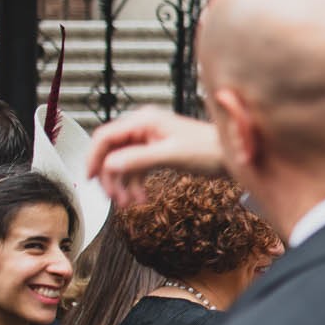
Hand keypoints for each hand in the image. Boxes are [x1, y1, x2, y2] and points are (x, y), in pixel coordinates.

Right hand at [85, 107, 224, 205]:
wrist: (235, 154)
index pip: (106, 136)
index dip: (94, 157)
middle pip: (112, 151)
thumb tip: (109, 165)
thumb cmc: (210, 150)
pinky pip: (138, 168)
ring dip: (123, 184)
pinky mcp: (159, 152)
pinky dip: (137, 184)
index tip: (89, 178)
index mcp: (144, 121)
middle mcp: (144, 127)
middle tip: (113, 198)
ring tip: (130, 204)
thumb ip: (139, 159)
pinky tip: (141, 199)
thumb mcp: (172, 155)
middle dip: (110, 176)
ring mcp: (151, 140)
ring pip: (124, 163)